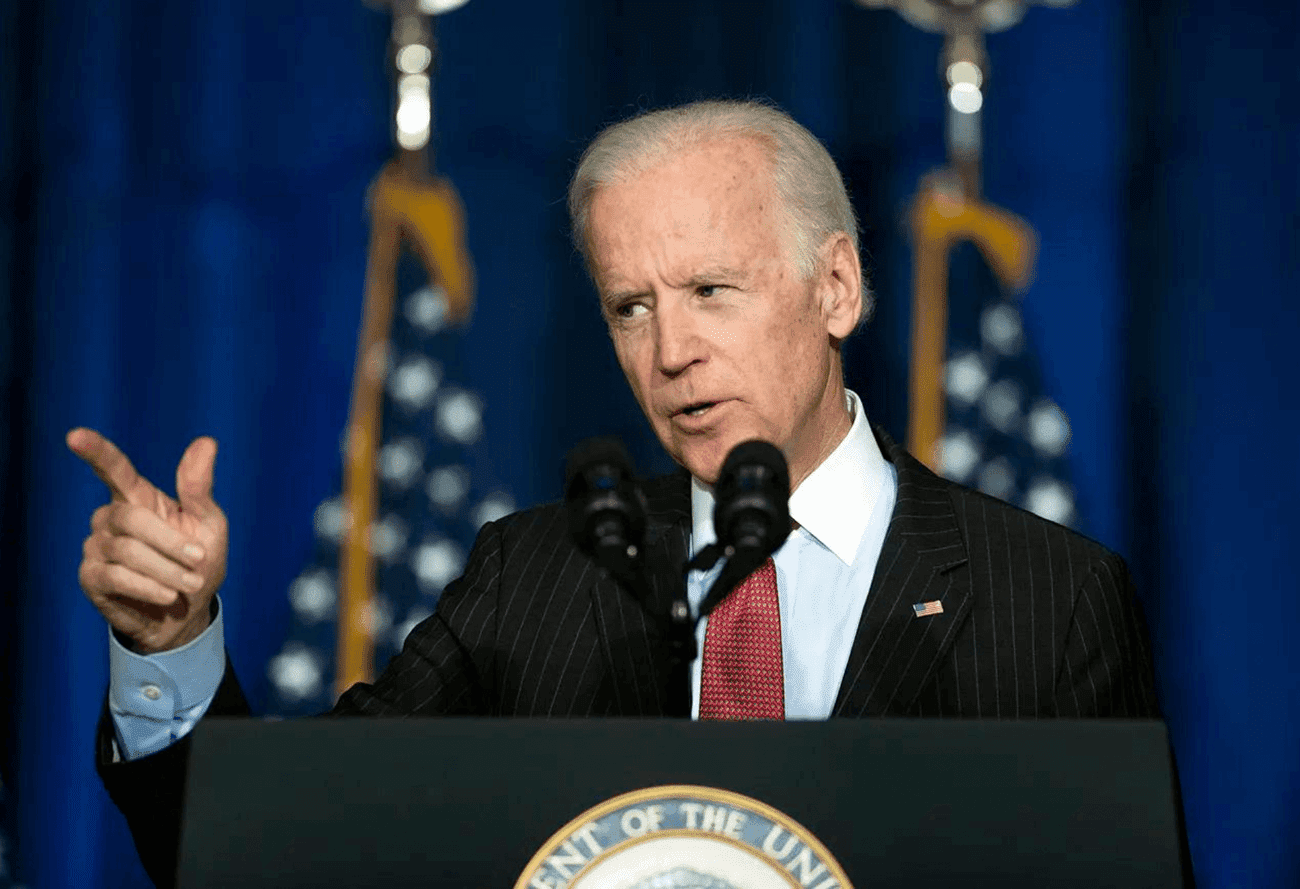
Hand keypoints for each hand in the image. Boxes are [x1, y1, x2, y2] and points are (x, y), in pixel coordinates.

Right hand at [68, 428, 228, 653]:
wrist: (188, 613)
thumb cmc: (199, 562)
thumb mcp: (209, 524)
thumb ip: (199, 488)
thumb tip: (206, 441)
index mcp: (139, 498)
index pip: (113, 469)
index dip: (95, 451)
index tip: (75, 436)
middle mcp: (111, 518)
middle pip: (131, 518)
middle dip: (170, 543)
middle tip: (199, 560)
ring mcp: (97, 547)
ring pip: (127, 551)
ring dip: (167, 570)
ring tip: (188, 583)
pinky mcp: (90, 577)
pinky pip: (115, 576)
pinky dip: (149, 587)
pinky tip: (167, 595)